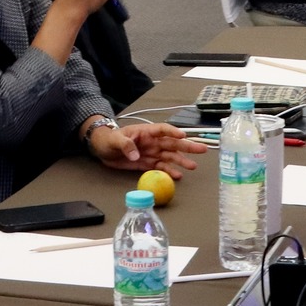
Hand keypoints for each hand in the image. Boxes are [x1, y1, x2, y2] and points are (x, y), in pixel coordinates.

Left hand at [89, 121, 206, 175]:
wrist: (103, 150)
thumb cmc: (109, 140)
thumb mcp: (115, 140)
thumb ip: (126, 145)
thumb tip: (136, 155)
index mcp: (146, 132)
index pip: (163, 130)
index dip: (173, 132)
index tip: (183, 136)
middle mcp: (153, 142)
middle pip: (173, 143)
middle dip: (187, 146)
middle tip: (202, 149)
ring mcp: (152, 153)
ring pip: (171, 156)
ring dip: (182, 161)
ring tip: (193, 166)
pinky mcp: (149, 164)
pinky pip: (162, 167)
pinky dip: (170, 171)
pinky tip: (179, 176)